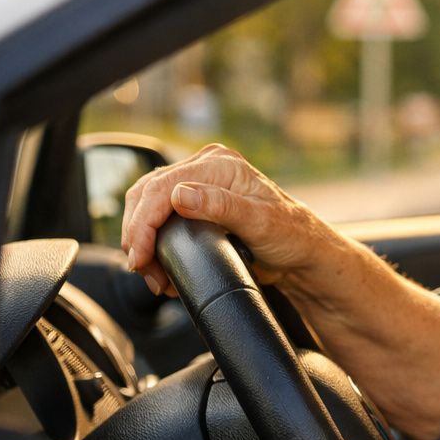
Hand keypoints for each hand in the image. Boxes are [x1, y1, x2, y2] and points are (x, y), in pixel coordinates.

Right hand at [120, 143, 328, 294]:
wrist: (302, 252)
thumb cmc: (291, 235)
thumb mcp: (261, 222)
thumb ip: (222, 207)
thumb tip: (180, 195)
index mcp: (220, 164)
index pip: (162, 187)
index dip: (143, 222)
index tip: (140, 256)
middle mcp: (205, 168)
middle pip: (146, 195)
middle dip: (138, 235)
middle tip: (144, 270)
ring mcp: (198, 185)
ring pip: (147, 206)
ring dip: (143, 242)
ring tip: (154, 275)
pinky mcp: (194, 206)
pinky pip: (160, 219)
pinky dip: (154, 244)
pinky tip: (161, 267)